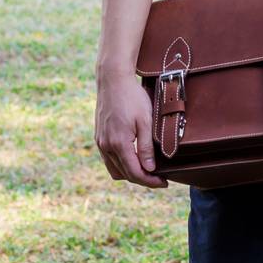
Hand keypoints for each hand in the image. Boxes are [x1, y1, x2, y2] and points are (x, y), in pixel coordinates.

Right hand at [94, 67, 165, 187]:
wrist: (112, 80)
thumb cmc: (132, 97)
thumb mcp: (145, 121)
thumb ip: (146, 147)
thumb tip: (149, 169)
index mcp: (119, 144)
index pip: (135, 173)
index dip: (150, 182)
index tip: (164, 182)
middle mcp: (106, 146)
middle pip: (125, 174)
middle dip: (142, 179)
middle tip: (159, 177)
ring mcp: (100, 142)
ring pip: (115, 170)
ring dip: (130, 173)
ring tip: (147, 169)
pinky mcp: (99, 137)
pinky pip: (108, 160)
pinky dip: (121, 164)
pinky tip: (133, 158)